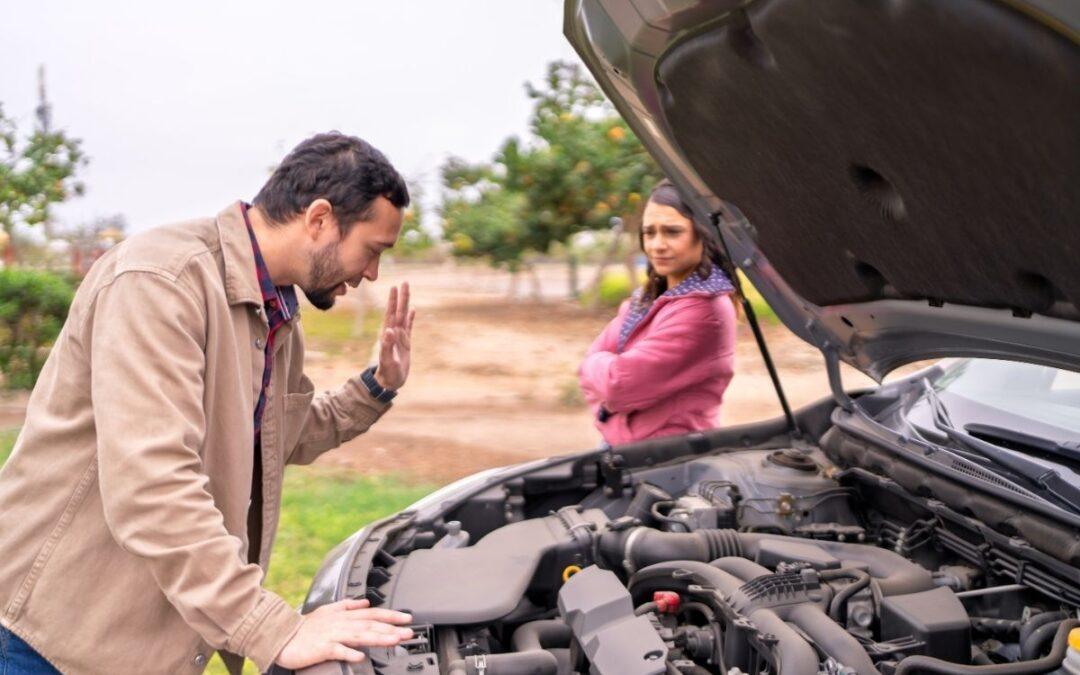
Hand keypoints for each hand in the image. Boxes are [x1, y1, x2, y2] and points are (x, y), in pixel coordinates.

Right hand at [275, 598, 412, 668]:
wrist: (282, 636)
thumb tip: (365, 601)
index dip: (391, 615)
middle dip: (392, 628)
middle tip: (409, 632)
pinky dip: (349, 653)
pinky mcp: (322, 648)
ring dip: (378, 637)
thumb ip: (348, 605)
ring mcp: (333, 635)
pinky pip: (338, 651)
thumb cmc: (306, 627)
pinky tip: (360, 656)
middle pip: (371, 624)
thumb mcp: (328, 610)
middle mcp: (341, 623)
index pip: (373, 613)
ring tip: (394, 640)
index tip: (407, 619)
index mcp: (344, 615)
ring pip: (359, 635)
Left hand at [374, 283, 414, 390]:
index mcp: (388, 334)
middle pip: (398, 311)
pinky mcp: (405, 342)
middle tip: (404, 282)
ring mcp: (399, 336)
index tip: (394, 287)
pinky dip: (411, 317)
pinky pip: (409, 326)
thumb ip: (386, 346)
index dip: (393, 301)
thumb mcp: (387, 360)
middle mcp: (393, 332)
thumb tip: (389, 330)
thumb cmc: (387, 372)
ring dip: (406, 303)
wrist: (390, 381)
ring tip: (408, 290)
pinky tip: (413, 309)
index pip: (391, 313)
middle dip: (401, 297)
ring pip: (404, 316)